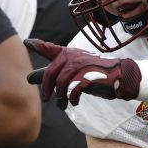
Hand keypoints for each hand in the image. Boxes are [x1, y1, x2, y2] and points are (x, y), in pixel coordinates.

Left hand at [25, 39, 142, 108]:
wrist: (120, 76)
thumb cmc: (95, 74)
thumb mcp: (73, 72)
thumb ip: (53, 74)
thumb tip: (28, 78)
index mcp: (69, 54)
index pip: (50, 49)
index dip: (38, 46)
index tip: (27, 42)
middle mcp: (73, 57)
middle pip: (51, 72)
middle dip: (46, 88)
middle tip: (46, 99)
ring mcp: (80, 66)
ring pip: (61, 83)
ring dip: (60, 97)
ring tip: (62, 105)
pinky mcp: (87, 77)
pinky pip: (73, 90)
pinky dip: (72, 99)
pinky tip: (74, 103)